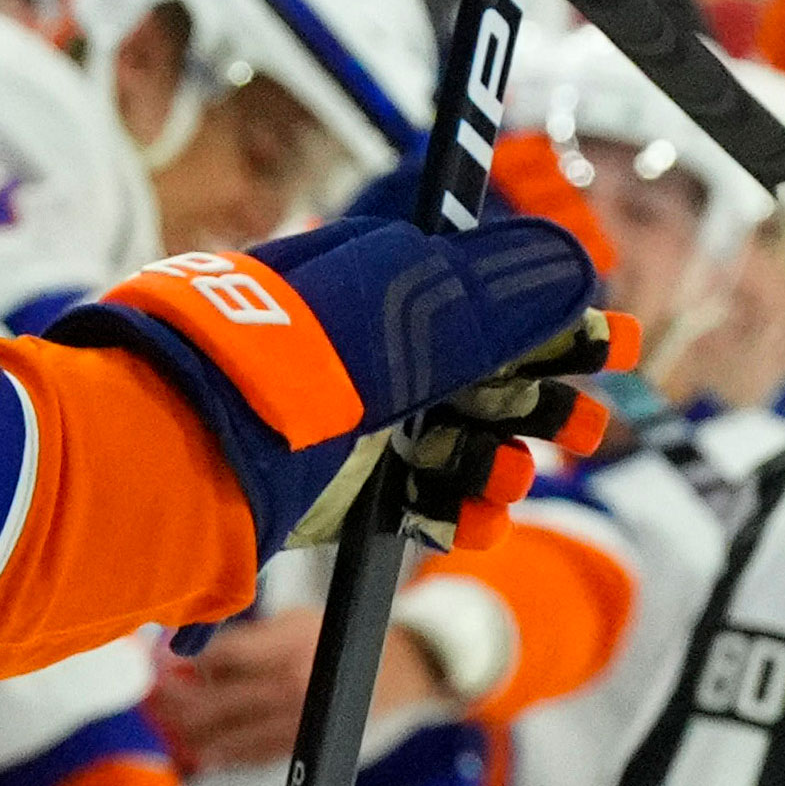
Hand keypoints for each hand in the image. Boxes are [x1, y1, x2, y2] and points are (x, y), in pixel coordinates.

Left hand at [47, 217, 606, 556]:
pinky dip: (451, 507)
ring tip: (524, 474)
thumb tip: (572, 265)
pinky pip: (409, 497)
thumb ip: (493, 292)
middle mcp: (359, 348)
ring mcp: (344, 423)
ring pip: (448, 438)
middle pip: (475, 370)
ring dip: (499, 456)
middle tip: (591, 426)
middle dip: (538, 395)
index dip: (549, 320)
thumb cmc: (284, 360)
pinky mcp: (329, 492)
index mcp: (371, 282)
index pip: (482, 291)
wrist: (176, 455)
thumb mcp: (401, 307)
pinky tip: (479, 520)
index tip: (609, 345)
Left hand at [149, 610, 442, 770]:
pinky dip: (214, 750)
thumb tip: (185, 658)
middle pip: (207, 705)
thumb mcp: (292, 621)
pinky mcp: (295, 750)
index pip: (216, 659)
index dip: (179, 661)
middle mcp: (288, 690)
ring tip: (163, 715)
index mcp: (287, 649)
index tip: (157, 656)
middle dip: (169, 700)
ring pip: (218, 739)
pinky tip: (196, 740)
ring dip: (183, 729)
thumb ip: (243, 641)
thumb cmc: (332, 639)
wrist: (392, 674)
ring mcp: (290, 725)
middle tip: (150, 689)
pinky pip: (241, 757)